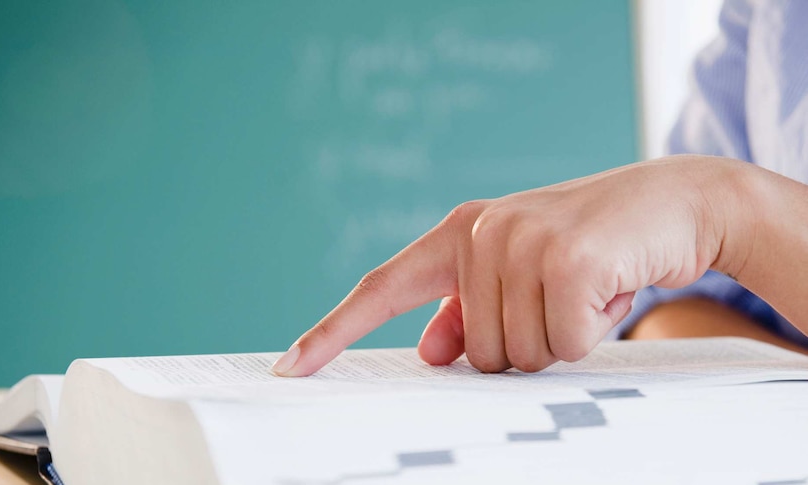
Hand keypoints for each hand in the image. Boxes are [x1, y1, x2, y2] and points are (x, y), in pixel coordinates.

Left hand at [272, 155, 749, 375]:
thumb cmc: (589, 247)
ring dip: (561, 339)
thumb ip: (468, 310)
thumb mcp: (519, 276)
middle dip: (528, 344)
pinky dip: (592, 332)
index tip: (290, 366)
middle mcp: (480, 232)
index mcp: (459, 233)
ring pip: (518, 355)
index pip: (382, 287)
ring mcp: (519, 241)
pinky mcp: (564, 258)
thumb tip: (429, 352)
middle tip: (565, 298)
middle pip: (478, 353)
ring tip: (586, 289)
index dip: (333, 331)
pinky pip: (564, 345)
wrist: (672, 204)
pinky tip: (609, 288)